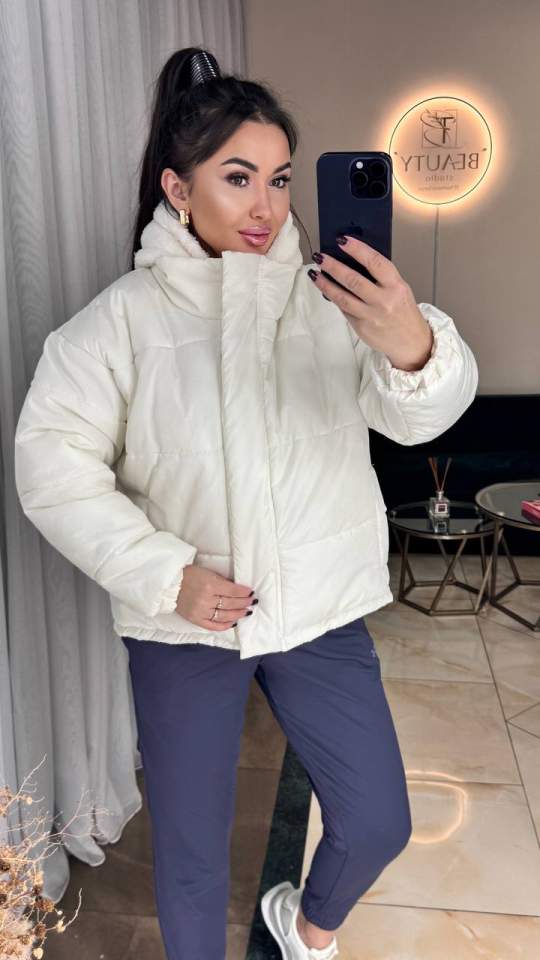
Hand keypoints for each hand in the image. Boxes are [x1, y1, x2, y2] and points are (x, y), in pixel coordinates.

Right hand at [175, 564, 256, 629]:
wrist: (170, 584)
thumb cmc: (190, 575)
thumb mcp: (208, 573)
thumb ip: (222, 582)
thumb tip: (237, 590)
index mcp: (210, 585)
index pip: (232, 591)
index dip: (244, 592)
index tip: (251, 592)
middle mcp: (206, 599)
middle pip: (230, 604)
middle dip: (244, 603)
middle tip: (251, 602)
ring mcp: (200, 611)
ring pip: (224, 616)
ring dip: (238, 614)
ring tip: (246, 612)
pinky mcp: (195, 619)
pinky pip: (213, 625)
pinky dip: (224, 625)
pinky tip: (233, 622)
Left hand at [309, 236, 433, 371]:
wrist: (411, 342)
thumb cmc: (404, 311)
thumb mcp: (400, 289)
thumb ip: (381, 277)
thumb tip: (354, 261)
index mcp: (396, 286)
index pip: (375, 262)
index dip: (357, 249)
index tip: (342, 240)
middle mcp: (383, 301)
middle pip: (353, 280)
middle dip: (333, 266)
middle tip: (320, 257)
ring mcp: (371, 316)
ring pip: (343, 297)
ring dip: (325, 284)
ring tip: (314, 273)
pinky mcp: (361, 328)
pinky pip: (344, 310)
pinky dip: (334, 298)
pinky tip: (326, 289)